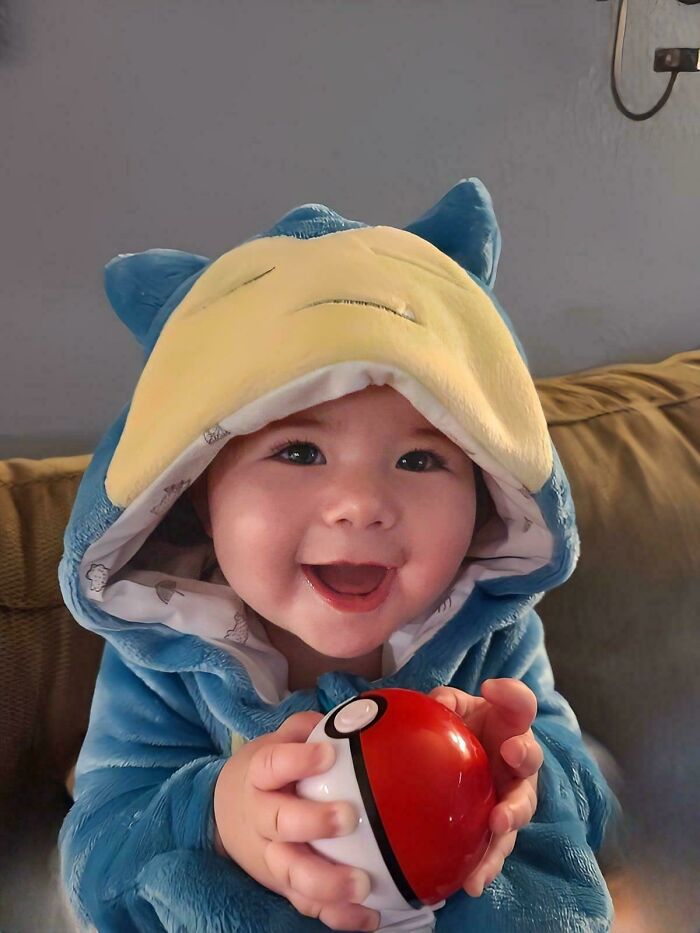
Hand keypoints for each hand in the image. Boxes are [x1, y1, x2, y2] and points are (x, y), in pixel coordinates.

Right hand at [213, 711, 379, 931]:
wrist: (224, 814)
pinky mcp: (284, 887)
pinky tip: (370, 916)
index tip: (327, 754)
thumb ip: (306, 730)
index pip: (271, 765)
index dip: (296, 760)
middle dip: (313, 822)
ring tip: (364, 883)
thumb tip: (349, 718)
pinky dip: (338, 916)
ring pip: (291, 874)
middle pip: (279, 824)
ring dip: (327, 881)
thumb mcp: (277, 743)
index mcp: (259, 777)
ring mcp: (271, 857)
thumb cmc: (268, 774)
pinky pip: (308, 905)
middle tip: (349, 817)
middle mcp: (262, 819)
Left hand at [428, 678, 542, 896]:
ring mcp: (510, 796)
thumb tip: (439, 703)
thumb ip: (448, 702)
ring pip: (518, 808)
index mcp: (509, 726)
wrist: (460, 764)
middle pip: (529, 758)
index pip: (519, 704)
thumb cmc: (464, 730)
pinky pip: (495, 849)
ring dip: (510, 815)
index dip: (512, 695)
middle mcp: (517, 762)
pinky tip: (473, 882)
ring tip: (498, 824)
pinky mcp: (497, 830)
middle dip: (524, 756)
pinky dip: (486, 866)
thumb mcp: (455, 709)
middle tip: (512, 753)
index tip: (492, 687)